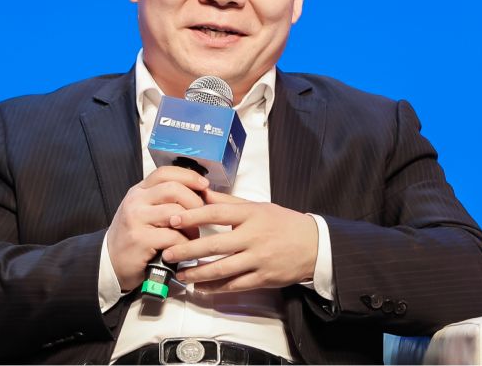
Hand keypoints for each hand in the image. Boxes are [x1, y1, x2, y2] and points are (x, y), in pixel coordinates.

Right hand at [106, 166, 208, 290]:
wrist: (110, 262)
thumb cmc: (134, 236)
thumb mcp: (144, 210)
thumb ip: (163, 199)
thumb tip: (198, 192)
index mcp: (139, 190)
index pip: (165, 172)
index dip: (188, 176)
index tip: (204, 185)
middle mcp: (136, 200)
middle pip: (173, 189)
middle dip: (194, 201)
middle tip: (201, 215)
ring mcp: (136, 219)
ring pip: (175, 213)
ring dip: (191, 226)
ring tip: (192, 235)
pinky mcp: (140, 239)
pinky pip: (173, 237)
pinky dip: (184, 244)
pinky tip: (183, 249)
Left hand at [162, 188, 318, 292]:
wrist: (314, 245)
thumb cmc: (282, 222)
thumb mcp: (257, 206)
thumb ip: (228, 202)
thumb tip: (201, 193)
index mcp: (251, 214)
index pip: (216, 213)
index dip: (192, 216)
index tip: (172, 219)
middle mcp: (253, 236)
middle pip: (214, 245)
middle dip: (187, 250)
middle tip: (168, 253)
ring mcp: (258, 259)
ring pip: (222, 269)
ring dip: (197, 274)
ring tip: (180, 274)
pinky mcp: (263, 278)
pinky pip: (235, 285)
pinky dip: (215, 288)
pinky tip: (201, 288)